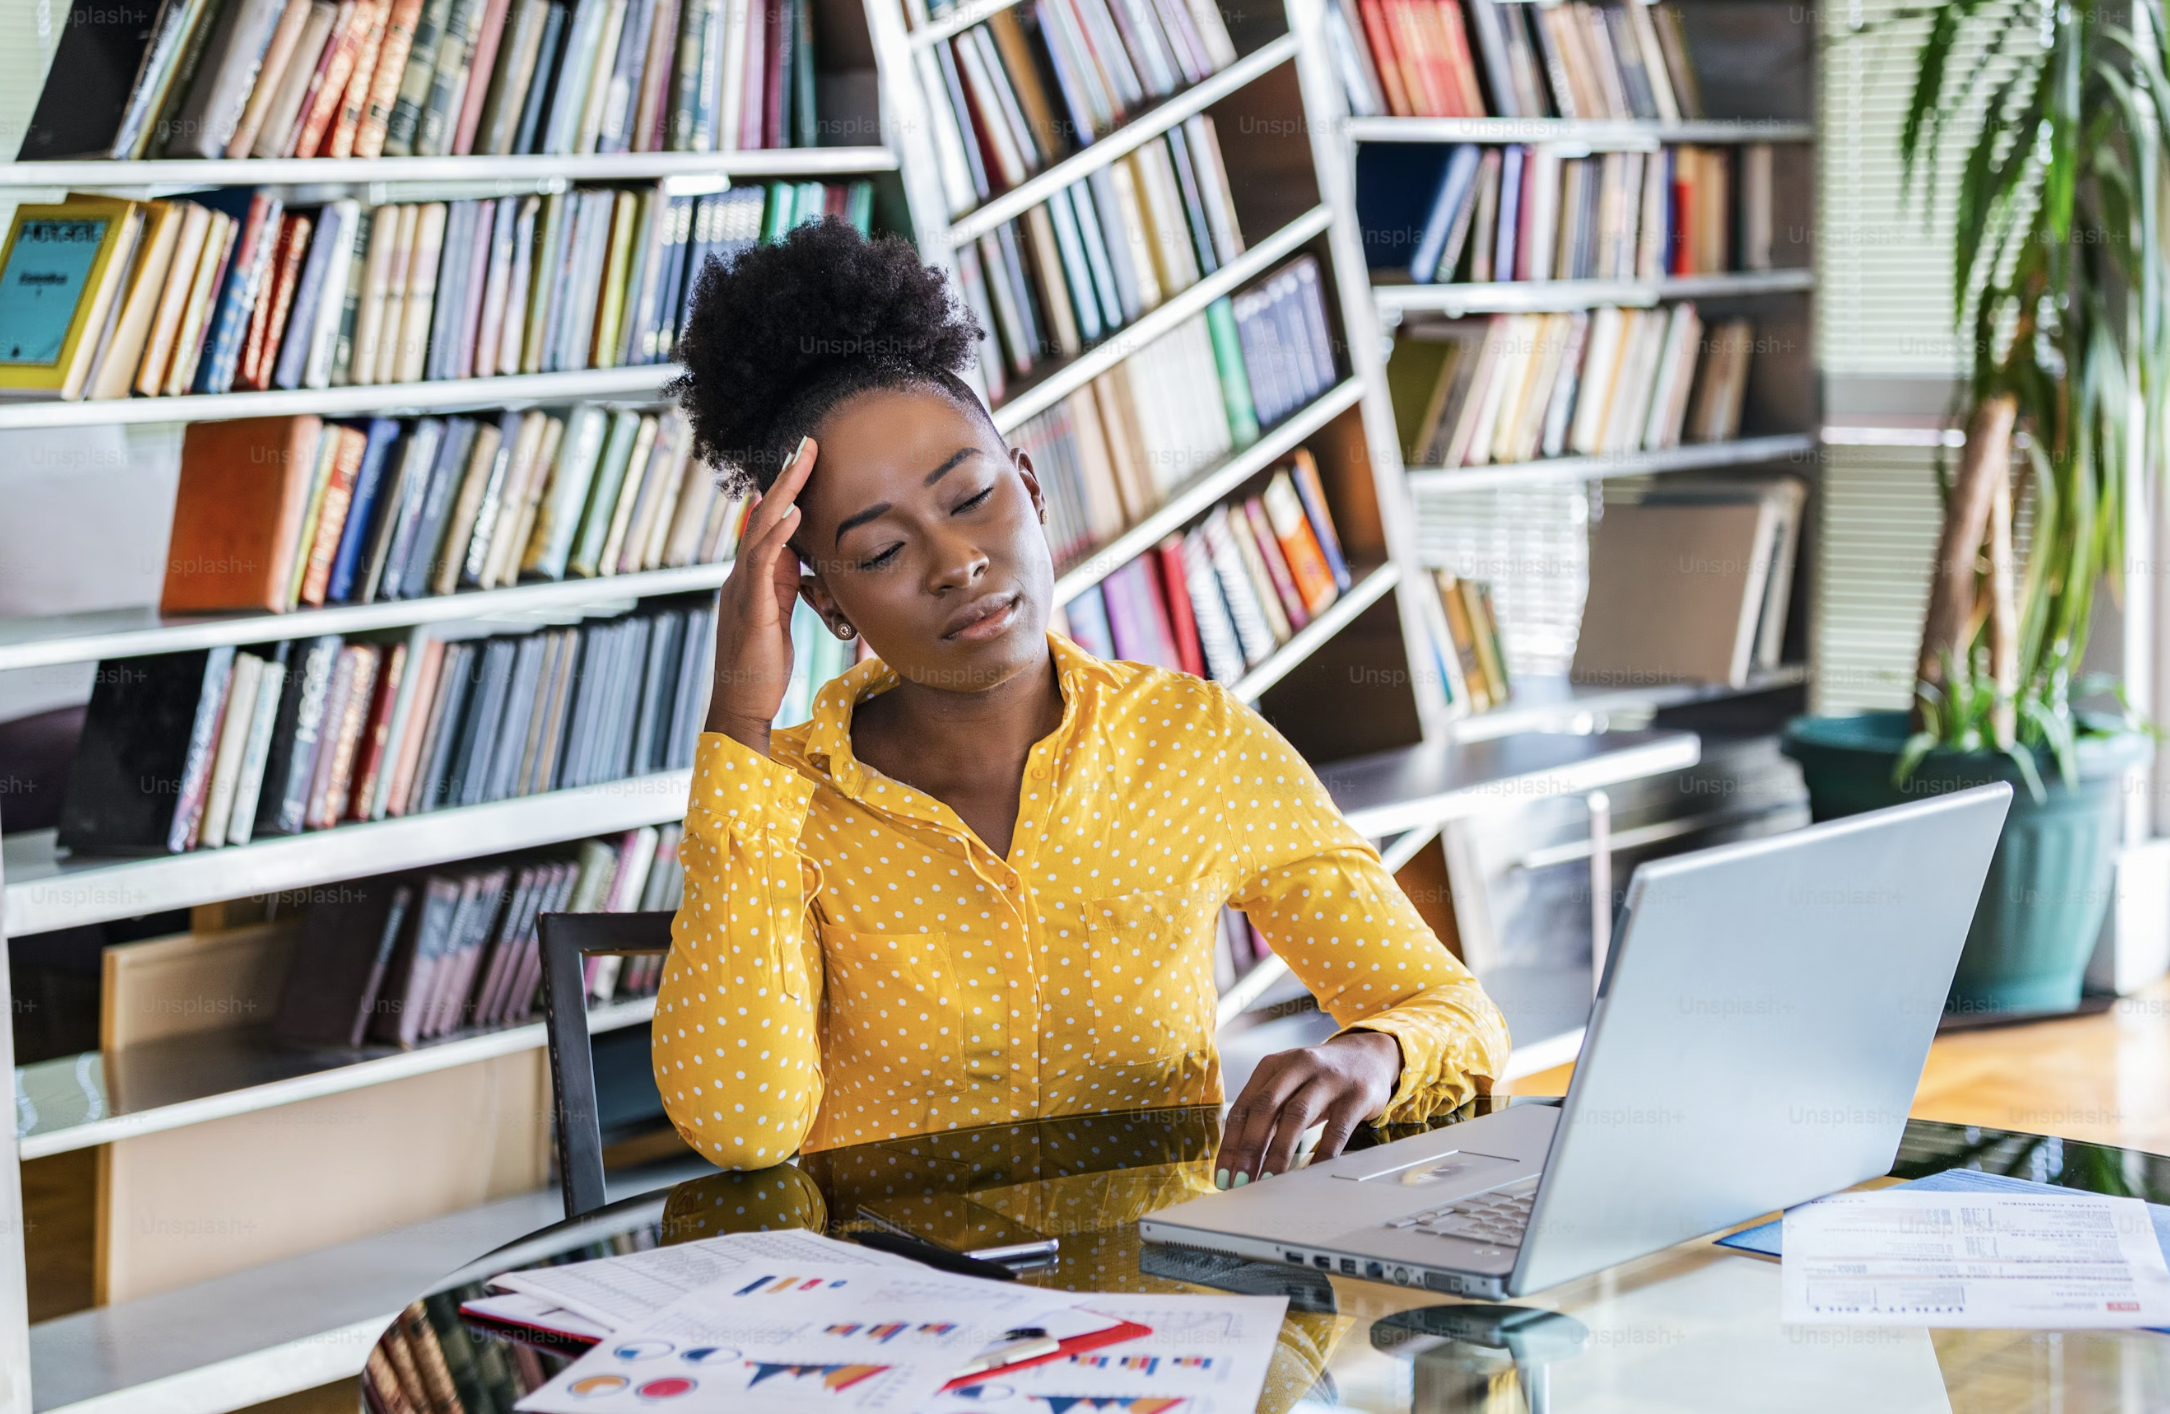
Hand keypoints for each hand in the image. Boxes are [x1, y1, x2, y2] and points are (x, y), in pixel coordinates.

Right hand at [704, 437, 817, 754]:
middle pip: (763, 515)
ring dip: (784, 493)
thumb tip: (795, 559)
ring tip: (803, 460)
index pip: (768, 523)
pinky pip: (762, 563)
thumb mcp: (778, 616)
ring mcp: (742, 588)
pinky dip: (777, 535)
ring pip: (761, 529)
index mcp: (750, 578)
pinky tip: (793, 513)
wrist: (741, 703)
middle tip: (806, 443)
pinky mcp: (750, 606)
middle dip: (786, 478)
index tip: (804, 460)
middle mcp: (741, 576)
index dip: (785, 491)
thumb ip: (784, 586)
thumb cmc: (761, 665)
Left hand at [1214, 1030, 1401, 1187]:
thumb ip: (1267, 1114)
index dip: (1231, 1143)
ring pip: (1296, 1116)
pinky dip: (1321, 1154)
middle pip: (1265, 1108)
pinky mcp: (1356, 1095)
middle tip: (1240, 1180)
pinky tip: (1310, 1174)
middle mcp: (1298, 1066)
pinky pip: (1336, 1129)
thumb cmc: (1320, 1078)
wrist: (1370, 1056)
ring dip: (1279, 1152)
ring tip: (1268, 1181)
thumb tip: (1241, 1159)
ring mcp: (1328, 1079)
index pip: (1243, 1106)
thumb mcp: (1289, 1085)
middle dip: (1249, 1148)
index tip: (1224, 1174)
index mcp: (1273, 1065)